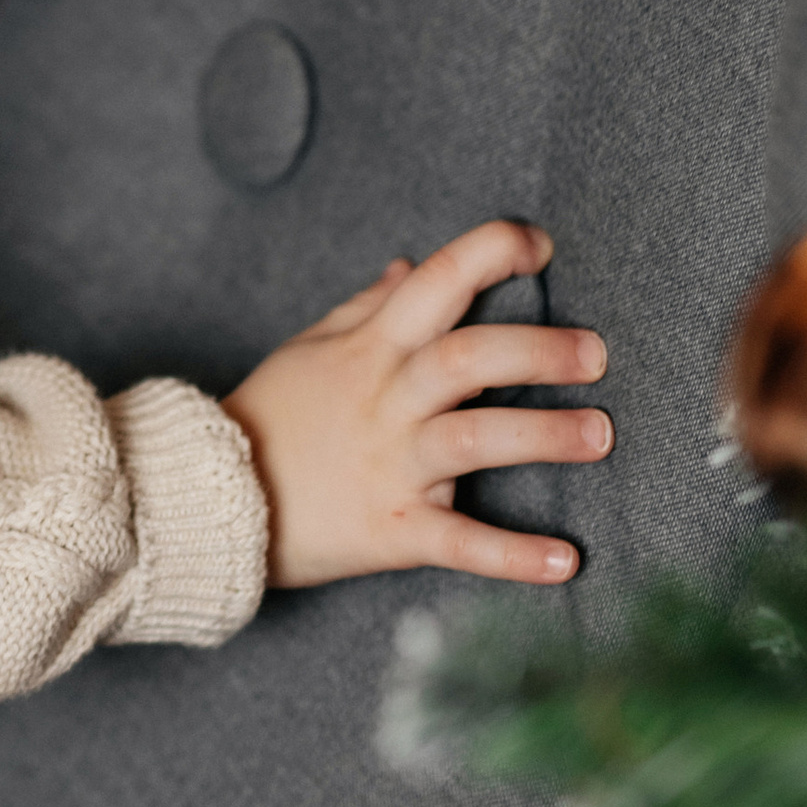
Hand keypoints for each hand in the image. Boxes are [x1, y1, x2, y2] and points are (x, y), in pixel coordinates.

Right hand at [226, 222, 611, 590]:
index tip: (540, 245)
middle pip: (467, 359)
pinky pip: (459, 542)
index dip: (490, 253)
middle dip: (538, 350)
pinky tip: (566, 562)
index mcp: (369, 349)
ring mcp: (390, 465)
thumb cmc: (268, 419)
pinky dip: (513, 556)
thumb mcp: (308, 349)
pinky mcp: (391, 531)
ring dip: (544, 436)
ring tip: (601, 435)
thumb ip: (365, 307)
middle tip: (596, 352)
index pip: (436, 282)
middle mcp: (385, 401)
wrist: (205, 501)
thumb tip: (411, 265)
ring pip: (474, 440)